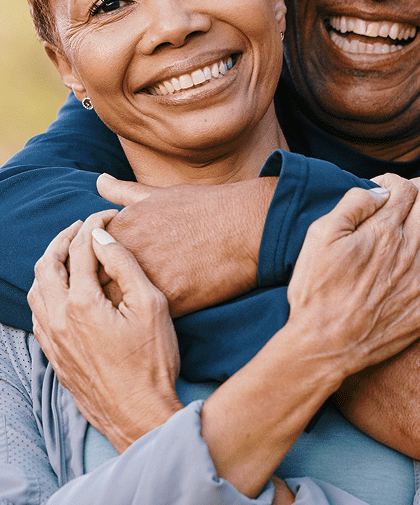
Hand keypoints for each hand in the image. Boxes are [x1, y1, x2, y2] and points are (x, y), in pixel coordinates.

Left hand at [28, 210, 181, 450]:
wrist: (138, 413)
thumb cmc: (152, 362)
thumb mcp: (151, 307)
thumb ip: (124, 267)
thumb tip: (102, 237)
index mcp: (81, 302)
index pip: (81, 249)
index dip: (94, 226)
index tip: (107, 216)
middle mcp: (58, 318)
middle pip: (47, 265)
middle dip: (63, 240)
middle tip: (80, 227)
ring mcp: (52, 339)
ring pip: (35, 289)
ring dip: (49, 265)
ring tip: (67, 255)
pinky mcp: (54, 355)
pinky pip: (37, 314)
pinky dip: (45, 292)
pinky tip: (62, 293)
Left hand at [96, 173, 274, 314]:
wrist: (250, 226)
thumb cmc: (208, 207)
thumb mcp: (159, 193)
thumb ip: (124, 193)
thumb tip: (99, 181)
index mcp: (119, 228)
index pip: (85, 258)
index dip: (91, 271)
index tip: (104, 279)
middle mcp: (128, 252)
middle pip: (94, 284)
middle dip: (99, 296)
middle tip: (110, 305)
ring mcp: (149, 276)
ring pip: (116, 306)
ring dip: (118, 314)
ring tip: (127, 318)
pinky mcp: (172, 298)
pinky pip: (146, 318)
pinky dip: (144, 323)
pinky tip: (149, 323)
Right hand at [285, 175, 419, 386]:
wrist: (323, 345)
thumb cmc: (315, 291)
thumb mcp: (319, 236)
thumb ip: (352, 205)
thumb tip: (380, 191)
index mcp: (381, 231)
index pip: (403, 189)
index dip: (395, 181)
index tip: (385, 189)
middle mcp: (409, 251)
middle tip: (417, 193)